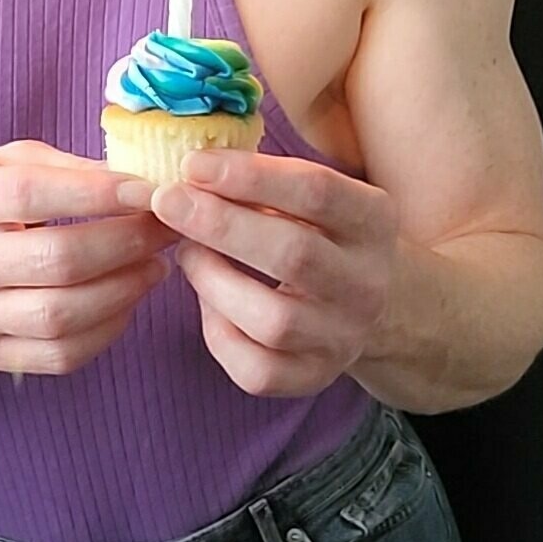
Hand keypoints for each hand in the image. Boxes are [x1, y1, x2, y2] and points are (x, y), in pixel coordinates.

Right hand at [0, 141, 178, 376]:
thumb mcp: (2, 163)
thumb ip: (64, 167)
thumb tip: (134, 181)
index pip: (34, 196)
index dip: (99, 194)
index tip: (149, 190)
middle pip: (58, 260)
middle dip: (127, 244)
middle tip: (166, 229)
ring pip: (62, 315)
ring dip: (125, 291)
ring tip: (155, 267)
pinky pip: (60, 355)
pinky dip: (106, 332)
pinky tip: (125, 303)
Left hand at [149, 150, 398, 396]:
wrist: (374, 304)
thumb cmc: (322, 234)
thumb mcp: (316, 197)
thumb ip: (265, 180)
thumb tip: (191, 167)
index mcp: (374, 222)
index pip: (316, 191)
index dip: (249, 176)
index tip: (193, 164)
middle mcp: (367, 283)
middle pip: (294, 255)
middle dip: (221, 225)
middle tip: (168, 202)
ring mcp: (343, 337)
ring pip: (274, 321)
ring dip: (215, 281)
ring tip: (188, 252)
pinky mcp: (315, 377)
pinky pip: (258, 370)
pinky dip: (219, 334)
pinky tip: (209, 302)